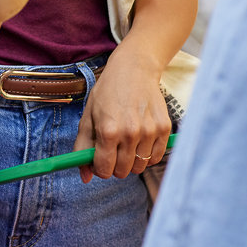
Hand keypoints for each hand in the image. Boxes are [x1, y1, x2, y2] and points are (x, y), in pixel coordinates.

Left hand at [73, 46, 172, 182]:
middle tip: (113, 150)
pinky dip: (147, 155)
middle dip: (114, 165)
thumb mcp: (88, 117)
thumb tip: (85, 177)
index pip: (104, 169)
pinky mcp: (164, 128)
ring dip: (131, 160)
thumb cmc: (107, 93)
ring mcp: (150, 131)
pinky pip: (156, 157)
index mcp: (108, 130)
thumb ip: (83, 147)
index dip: (99, 168)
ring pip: (139, 167)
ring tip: (126, 142)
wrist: (134, 70)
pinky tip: (140, 140)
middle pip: (122, 171)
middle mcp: (130, 133)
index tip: (99, 160)